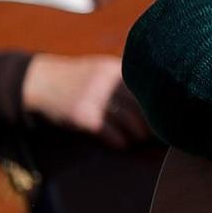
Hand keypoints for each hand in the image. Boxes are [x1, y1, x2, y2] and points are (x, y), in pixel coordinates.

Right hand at [22, 53, 149, 148]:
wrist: (40, 81)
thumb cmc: (75, 77)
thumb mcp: (100, 68)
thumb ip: (124, 78)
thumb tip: (155, 95)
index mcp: (115, 69)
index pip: (147, 86)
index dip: (160, 103)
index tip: (171, 114)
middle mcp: (107, 82)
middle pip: (142, 105)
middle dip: (154, 122)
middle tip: (161, 133)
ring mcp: (95, 98)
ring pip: (129, 120)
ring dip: (138, 133)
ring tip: (140, 138)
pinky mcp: (83, 116)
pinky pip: (110, 132)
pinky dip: (119, 141)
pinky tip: (122, 144)